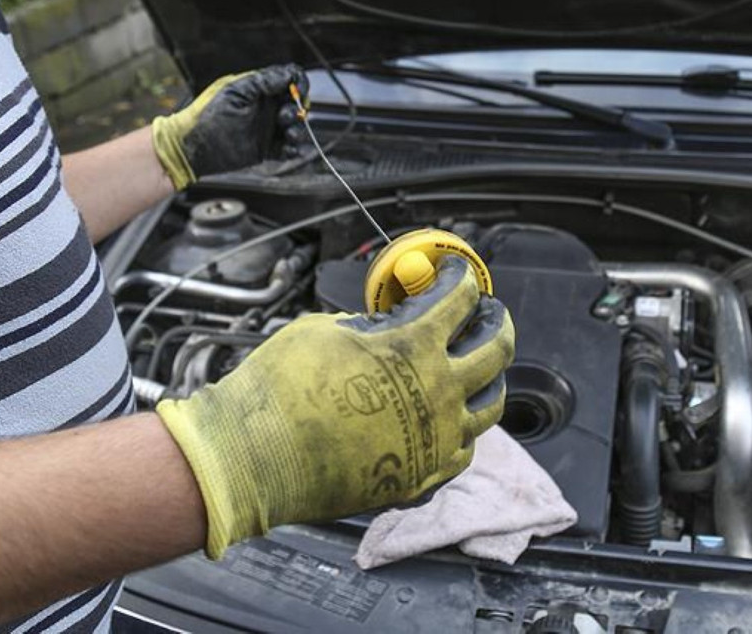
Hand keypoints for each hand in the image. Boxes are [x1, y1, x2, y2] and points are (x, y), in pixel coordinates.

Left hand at [151, 63, 308, 189]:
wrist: (192, 148)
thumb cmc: (204, 117)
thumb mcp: (232, 93)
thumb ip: (260, 83)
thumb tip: (285, 75)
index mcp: (257, 89)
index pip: (288, 80)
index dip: (298, 85)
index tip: (299, 94)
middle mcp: (264, 107)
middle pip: (296, 103)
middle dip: (297, 110)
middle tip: (283, 118)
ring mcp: (266, 128)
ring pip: (295, 126)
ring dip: (297, 130)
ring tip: (288, 135)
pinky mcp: (265, 148)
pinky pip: (287, 148)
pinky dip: (293, 149)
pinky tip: (289, 149)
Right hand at [155, 257, 514, 558]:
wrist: (254, 457)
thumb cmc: (280, 389)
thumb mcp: (325, 330)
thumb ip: (371, 326)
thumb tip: (387, 325)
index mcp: (414, 346)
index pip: (461, 298)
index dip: (461, 278)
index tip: (458, 274)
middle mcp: (439, 392)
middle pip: (497, 349)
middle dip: (497, 322)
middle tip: (488, 314)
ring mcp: (436, 439)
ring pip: (490, 405)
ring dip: (489, 378)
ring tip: (479, 369)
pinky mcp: (422, 477)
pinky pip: (463, 450)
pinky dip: (463, 428)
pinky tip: (451, 419)